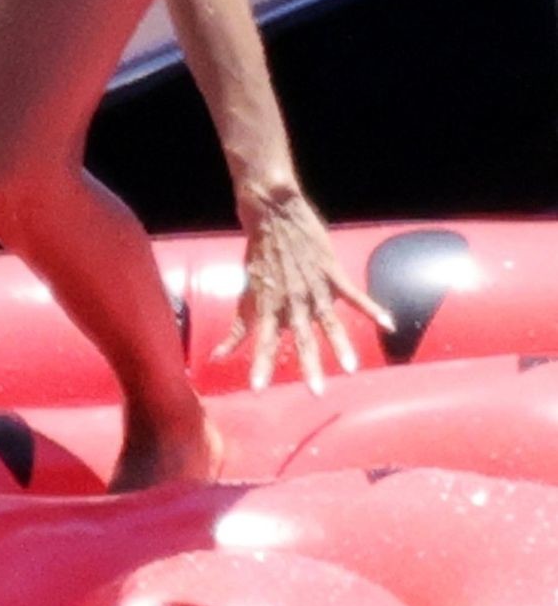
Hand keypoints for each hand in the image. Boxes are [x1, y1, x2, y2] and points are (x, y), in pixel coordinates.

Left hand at [212, 188, 393, 393]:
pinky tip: (388, 324)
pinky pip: (354, 294)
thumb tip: (216, 358)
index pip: (263, 342)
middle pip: (300, 338)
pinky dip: (371, 309)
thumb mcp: (245, 294)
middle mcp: (291, 300)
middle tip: (316, 392)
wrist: (271, 214)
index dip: (261, 364)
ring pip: (329, 322)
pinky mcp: (331, 272)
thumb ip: (237, 329)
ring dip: (340, 345)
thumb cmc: (257, 256)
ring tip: (350, 369)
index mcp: (269, 306)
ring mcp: (313, 287)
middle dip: (308, 365)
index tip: (259, 389)